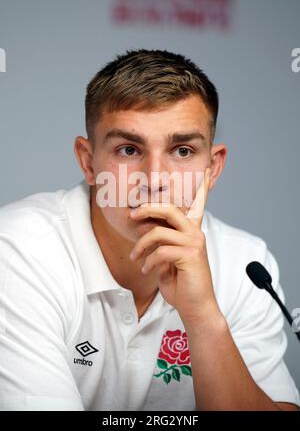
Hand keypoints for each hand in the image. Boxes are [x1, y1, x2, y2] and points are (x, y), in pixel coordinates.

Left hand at [129, 167, 218, 322]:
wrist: (195, 307)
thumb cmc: (181, 283)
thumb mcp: (167, 259)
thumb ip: (162, 242)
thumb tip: (147, 231)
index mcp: (191, 230)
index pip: (197, 204)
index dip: (200, 186)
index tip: (204, 170)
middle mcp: (195, 233)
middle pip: (169, 208)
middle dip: (147, 208)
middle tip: (131, 214)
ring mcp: (194, 243)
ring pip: (158, 231)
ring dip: (141, 245)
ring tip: (135, 257)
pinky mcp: (190, 256)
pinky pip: (161, 251)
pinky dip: (149, 260)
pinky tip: (147, 269)